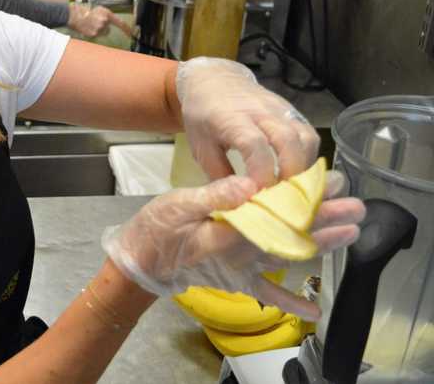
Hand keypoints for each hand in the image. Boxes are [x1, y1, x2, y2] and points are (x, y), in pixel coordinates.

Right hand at [67, 3, 132, 37]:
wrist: (75, 16)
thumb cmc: (85, 11)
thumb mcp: (99, 9)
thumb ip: (107, 16)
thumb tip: (110, 22)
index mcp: (107, 14)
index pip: (120, 23)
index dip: (126, 29)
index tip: (130, 34)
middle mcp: (104, 21)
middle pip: (108, 29)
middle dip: (104, 27)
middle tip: (96, 23)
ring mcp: (99, 29)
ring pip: (102, 33)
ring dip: (98, 30)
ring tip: (91, 25)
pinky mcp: (94, 34)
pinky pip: (96, 35)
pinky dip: (93, 33)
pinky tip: (88, 27)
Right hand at [101, 173, 363, 320]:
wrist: (141, 264)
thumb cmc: (155, 229)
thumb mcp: (176, 203)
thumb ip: (213, 195)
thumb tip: (248, 183)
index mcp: (225, 233)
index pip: (273, 215)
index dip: (304, 201)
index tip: (329, 184)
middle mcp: (239, 254)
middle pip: (288, 236)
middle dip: (324, 221)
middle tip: (355, 206)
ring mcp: (239, 269)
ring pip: (286, 256)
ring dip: (319, 245)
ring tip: (351, 231)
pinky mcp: (235, 278)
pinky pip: (266, 292)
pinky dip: (289, 302)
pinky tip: (313, 311)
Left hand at [176, 57, 319, 186]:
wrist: (214, 81)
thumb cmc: (203, 116)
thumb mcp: (200, 148)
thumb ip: (219, 175)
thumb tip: (238, 205)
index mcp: (231, 118)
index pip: (254, 146)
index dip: (260, 174)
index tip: (258, 195)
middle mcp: (260, 111)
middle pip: (288, 142)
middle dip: (289, 175)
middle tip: (281, 198)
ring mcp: (280, 109)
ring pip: (306, 138)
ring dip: (303, 168)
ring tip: (291, 188)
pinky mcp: (293, 111)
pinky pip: (310, 135)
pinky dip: (308, 158)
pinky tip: (296, 173)